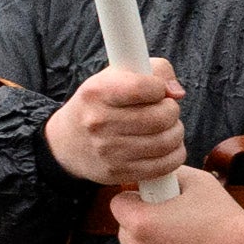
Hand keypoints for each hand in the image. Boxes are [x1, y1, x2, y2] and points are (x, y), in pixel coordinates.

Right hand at [46, 61, 188, 196]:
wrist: (66, 143)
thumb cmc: (99, 105)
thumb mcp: (114, 76)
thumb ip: (153, 70)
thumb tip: (177, 93)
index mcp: (97, 92)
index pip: (143, 87)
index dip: (160, 87)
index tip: (158, 90)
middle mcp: (99, 122)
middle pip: (160, 117)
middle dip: (172, 111)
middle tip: (167, 110)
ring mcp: (108, 151)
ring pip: (166, 142)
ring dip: (176, 133)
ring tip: (168, 128)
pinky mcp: (117, 173)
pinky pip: (163, 166)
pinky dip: (175, 155)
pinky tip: (168, 146)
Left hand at [107, 170, 243, 243]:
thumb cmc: (226, 224)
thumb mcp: (200, 183)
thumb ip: (170, 175)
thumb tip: (156, 174)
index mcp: (142, 222)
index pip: (118, 204)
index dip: (136, 201)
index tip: (151, 204)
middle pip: (125, 233)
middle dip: (142, 228)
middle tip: (173, 227)